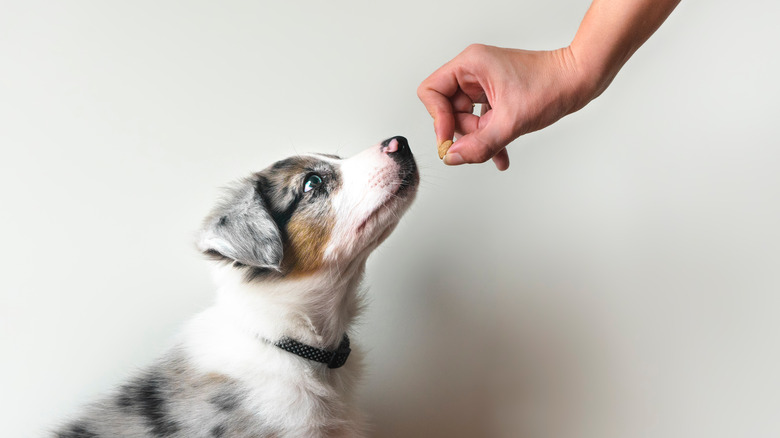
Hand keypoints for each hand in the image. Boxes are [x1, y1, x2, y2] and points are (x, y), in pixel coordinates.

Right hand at [418, 44, 594, 170]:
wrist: (580, 80)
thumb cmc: (551, 86)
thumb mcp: (511, 122)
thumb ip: (479, 144)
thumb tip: (453, 158)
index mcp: (470, 64)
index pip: (432, 91)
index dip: (437, 119)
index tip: (450, 141)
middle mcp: (474, 71)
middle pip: (448, 109)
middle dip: (465, 132)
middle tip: (484, 142)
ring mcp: (484, 83)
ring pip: (466, 119)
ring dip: (480, 138)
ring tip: (500, 147)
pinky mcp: (496, 94)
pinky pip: (482, 120)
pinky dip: (489, 137)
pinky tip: (501, 155)